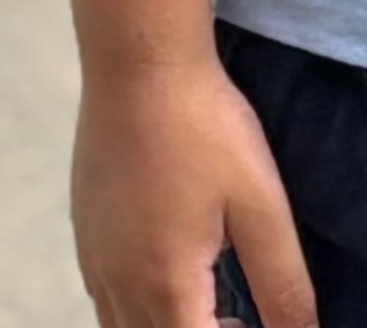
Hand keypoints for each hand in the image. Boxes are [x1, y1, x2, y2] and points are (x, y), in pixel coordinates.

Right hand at [71, 54, 317, 327]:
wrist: (139, 64)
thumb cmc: (204, 127)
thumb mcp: (260, 202)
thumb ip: (282, 281)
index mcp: (166, 286)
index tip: (255, 320)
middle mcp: (118, 287)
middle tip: (240, 312)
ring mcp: (94, 262)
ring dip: (167, 324)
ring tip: (210, 295)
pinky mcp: (84, 235)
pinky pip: (106, 300)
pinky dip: (138, 307)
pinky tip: (170, 266)